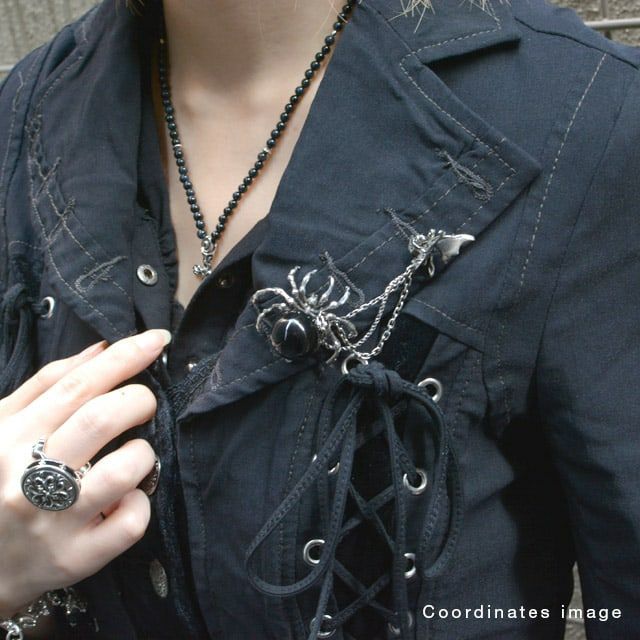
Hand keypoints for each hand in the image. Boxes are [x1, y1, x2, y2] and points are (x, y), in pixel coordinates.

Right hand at [0, 328, 170, 617]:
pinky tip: (124, 500)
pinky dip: (140, 502)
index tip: (157, 339)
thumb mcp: (4, 427)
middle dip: (140, 400)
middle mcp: (28, 479)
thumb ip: (48, 385)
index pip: (76, 385)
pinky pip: (132, 521)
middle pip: (101, 419)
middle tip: (144, 404)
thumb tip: (102, 348)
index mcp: (10, 438)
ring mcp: (53, 522)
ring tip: (132, 456)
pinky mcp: (77, 557)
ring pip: (125, 469)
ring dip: (143, 453)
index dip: (124, 356)